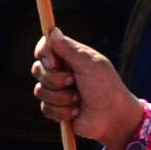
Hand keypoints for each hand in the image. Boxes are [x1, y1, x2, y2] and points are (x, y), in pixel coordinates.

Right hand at [34, 30, 145, 149]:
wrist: (113, 117)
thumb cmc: (106, 87)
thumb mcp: (89, 64)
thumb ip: (69, 48)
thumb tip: (53, 31)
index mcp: (69, 57)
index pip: (44, 48)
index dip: (43, 54)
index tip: (54, 62)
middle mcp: (60, 72)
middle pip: (37, 70)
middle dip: (55, 79)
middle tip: (74, 82)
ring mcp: (57, 91)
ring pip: (40, 91)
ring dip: (62, 97)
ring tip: (79, 99)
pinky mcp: (55, 109)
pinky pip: (45, 108)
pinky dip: (62, 111)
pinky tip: (76, 111)